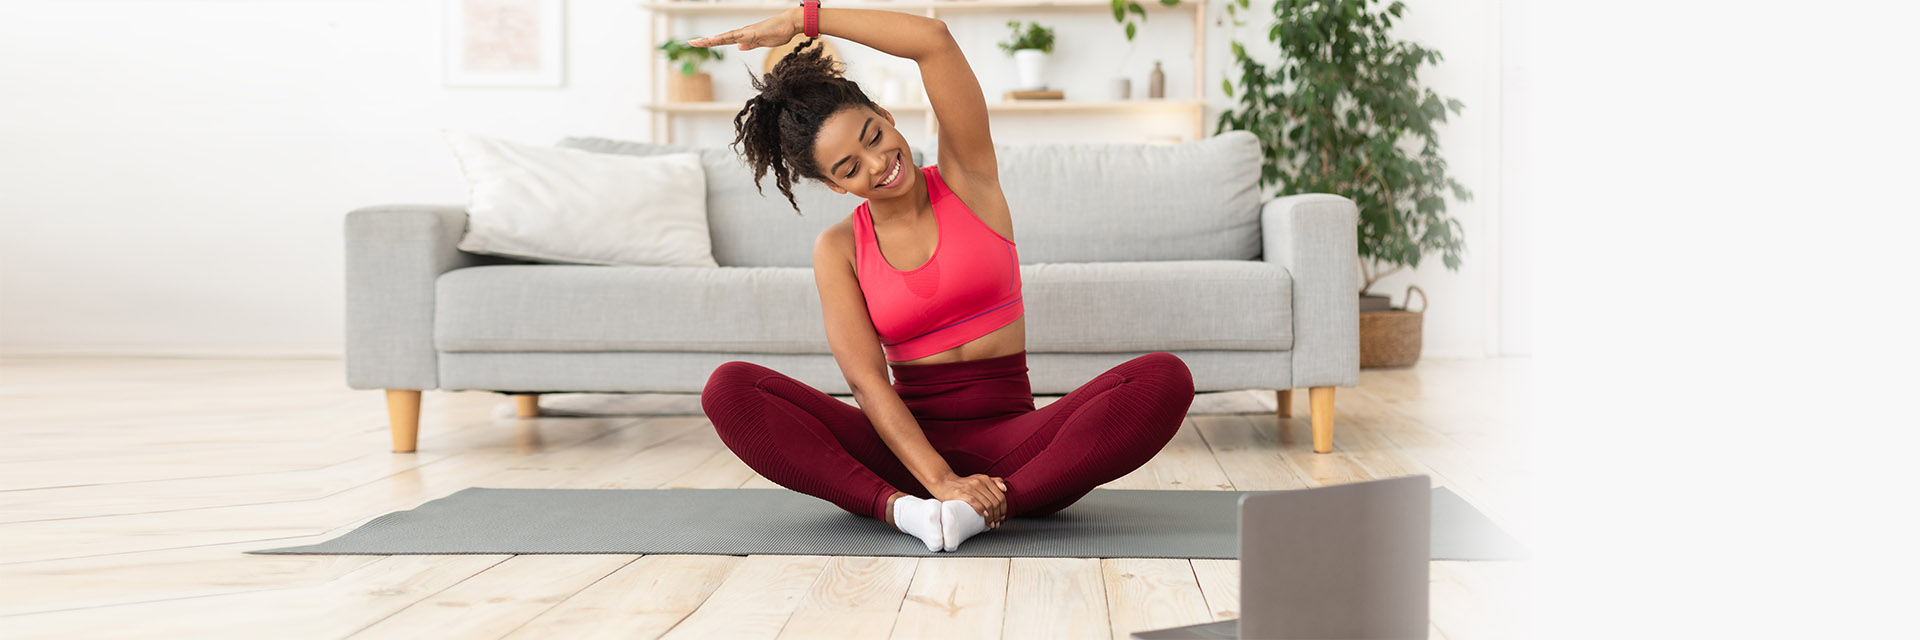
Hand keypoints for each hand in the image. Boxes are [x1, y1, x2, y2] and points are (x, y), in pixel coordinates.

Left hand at [686, 10, 800, 51]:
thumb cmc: (778, 32)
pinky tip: (719, 40)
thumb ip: (750, 45)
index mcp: (743, 37)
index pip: (724, 40)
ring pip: (726, 36)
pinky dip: (727, 38)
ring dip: (712, 39)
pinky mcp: (753, 32)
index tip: (699, 43)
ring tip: (699, 42)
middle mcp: (742, 33)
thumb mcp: (761, 43)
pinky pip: (737, 36)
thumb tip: (739, 47)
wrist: (789, 24)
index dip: (711, 42)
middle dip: (706, 41)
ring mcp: (747, 32)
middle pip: (721, 38)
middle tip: (691, 43)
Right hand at [929, 474, 1008, 527]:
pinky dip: (983, 512)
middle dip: (998, 516)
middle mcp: (979, 482)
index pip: (1001, 496)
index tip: (1002, 517)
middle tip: (997, 523)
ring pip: (988, 504)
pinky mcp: (961, 494)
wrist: (943, 483)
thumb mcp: (978, 479)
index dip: (1004, 509)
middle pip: (996, 502)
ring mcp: (970, 487)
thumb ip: (993, 482)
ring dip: (992, 517)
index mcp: (985, 479)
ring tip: (991, 524)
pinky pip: (976, 503)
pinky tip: (985, 517)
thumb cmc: (962, 485)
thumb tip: (1005, 488)